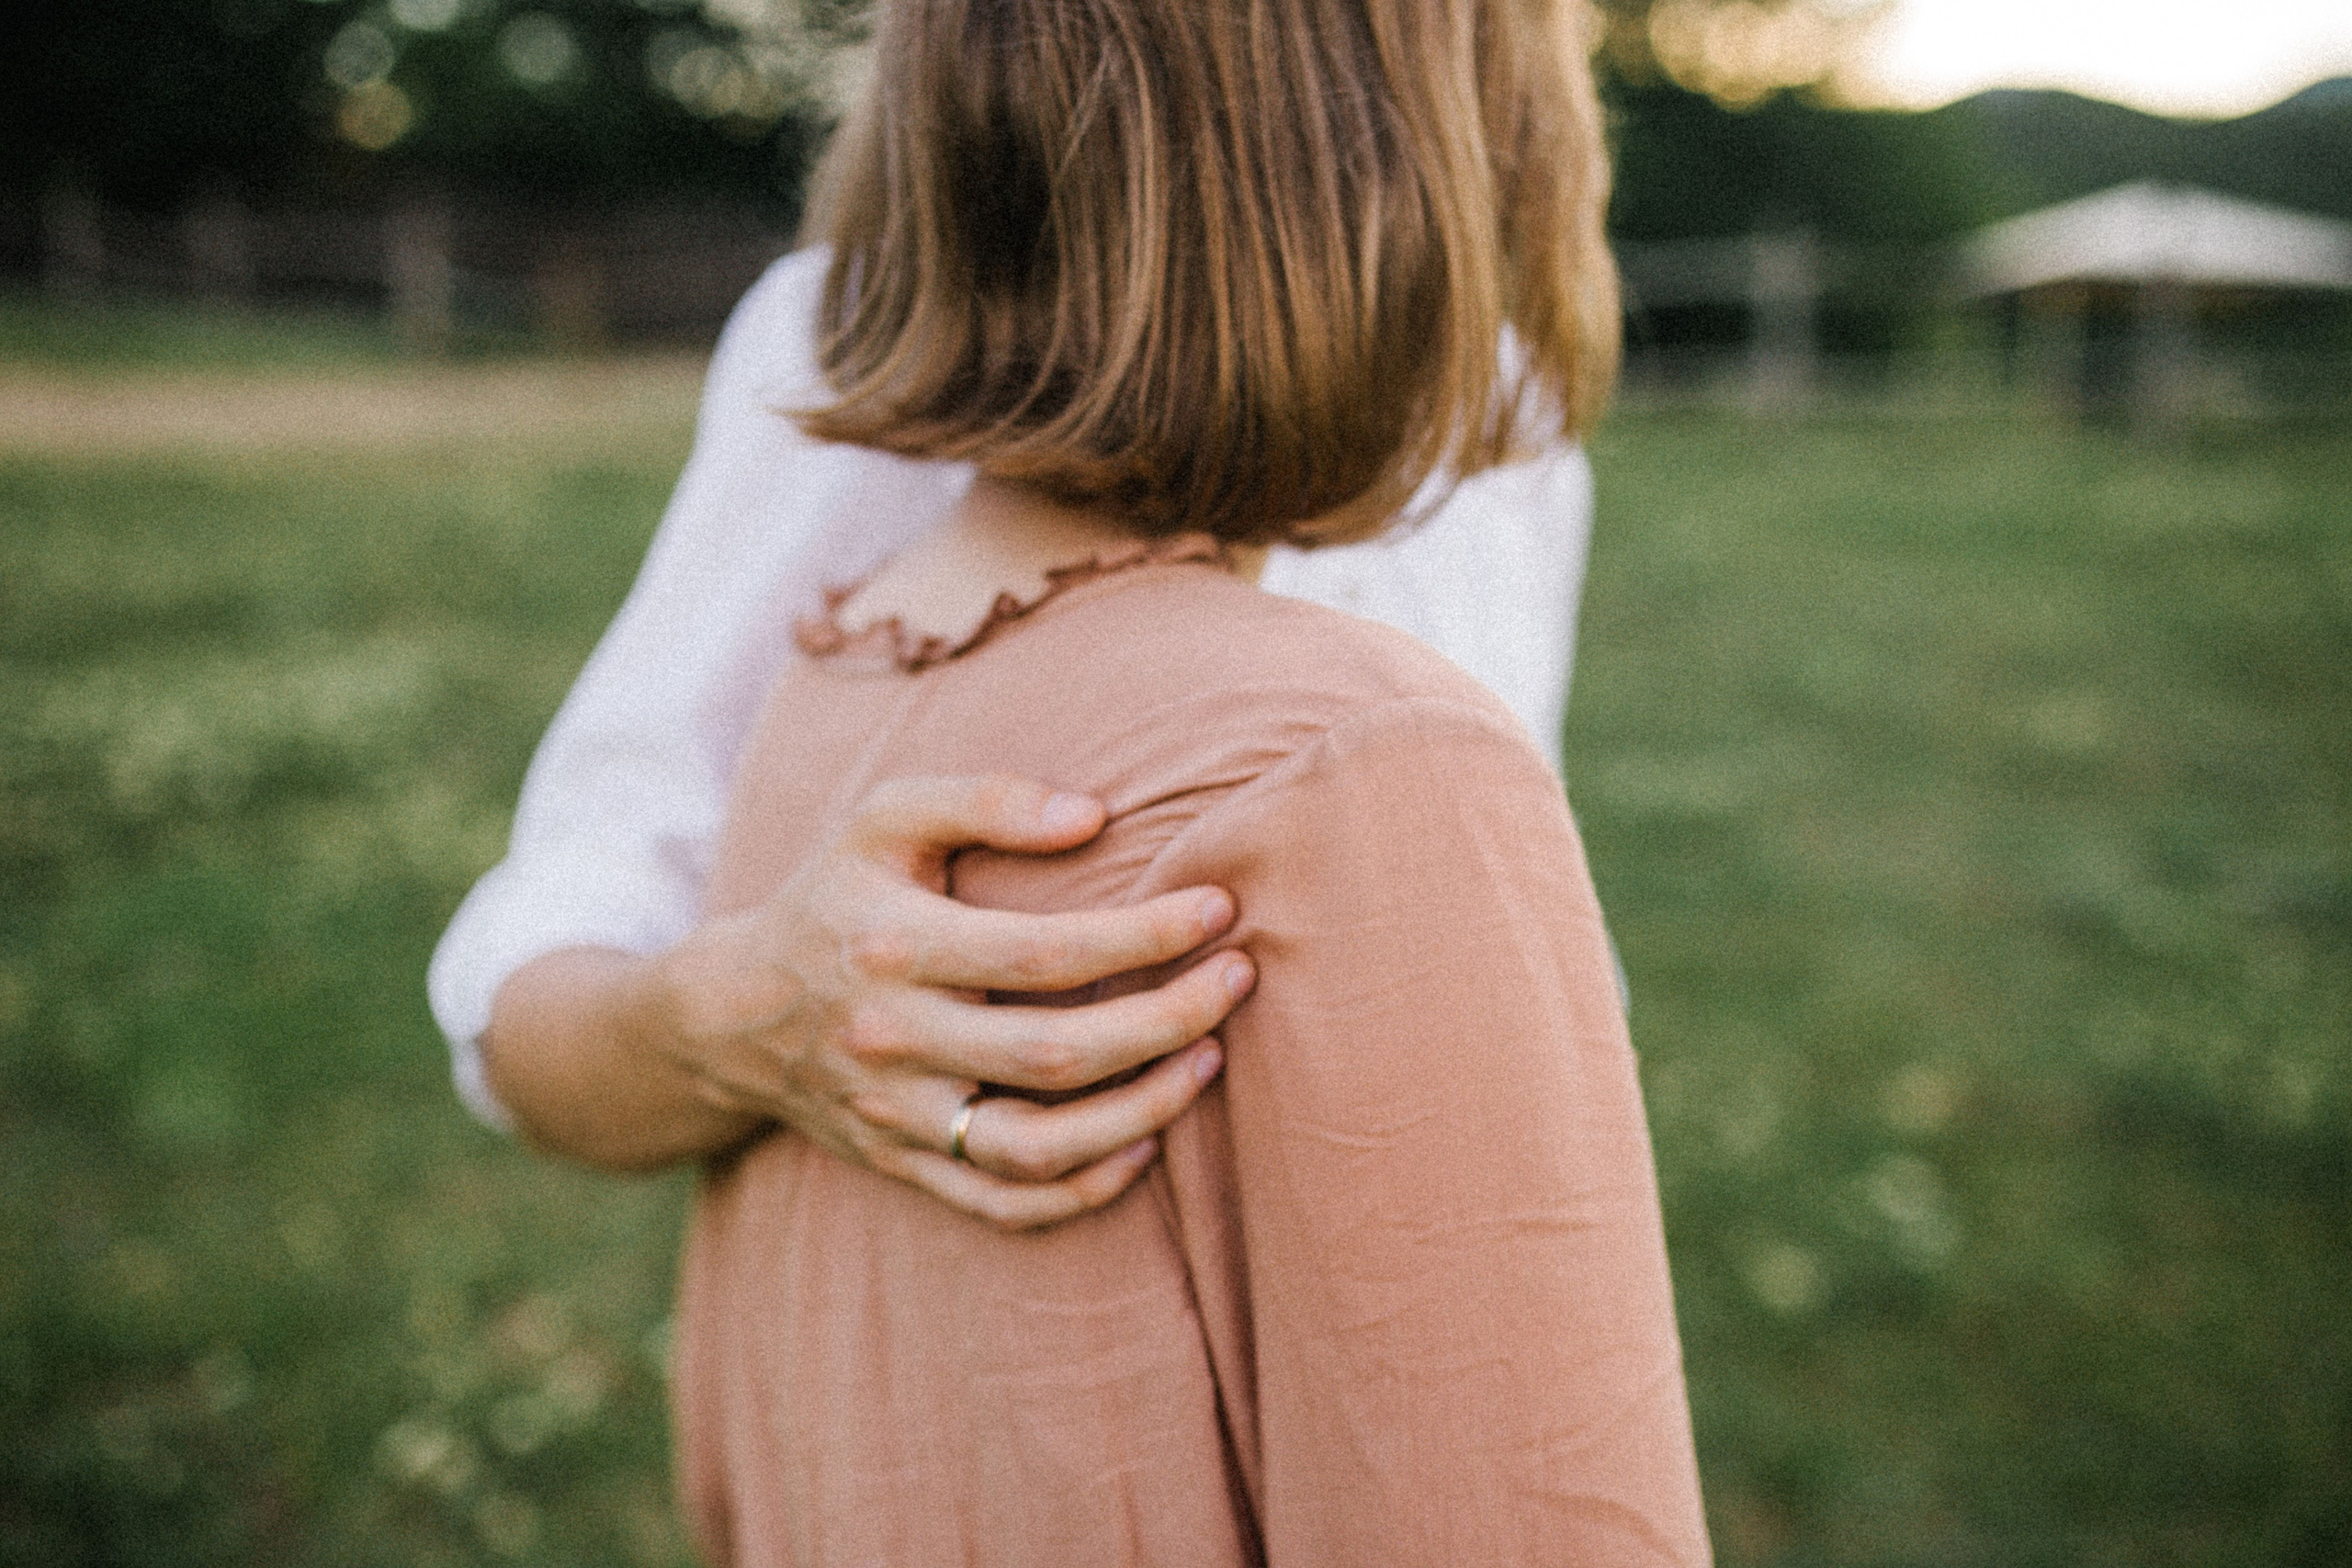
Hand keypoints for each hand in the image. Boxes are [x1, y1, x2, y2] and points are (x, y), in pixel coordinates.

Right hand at [647, 775, 1253, 1227]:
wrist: (731, 1012)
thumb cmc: (836, 895)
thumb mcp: (886, 819)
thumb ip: (985, 800)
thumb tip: (1092, 815)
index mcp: (897, 947)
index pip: (1042, 953)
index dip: (1142, 935)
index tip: (1216, 910)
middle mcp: (895, 1041)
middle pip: (1054, 1055)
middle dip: (1165, 1021)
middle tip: (1238, 981)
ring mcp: (898, 1116)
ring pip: (1035, 1145)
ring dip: (1139, 1112)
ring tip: (1208, 1060)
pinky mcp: (903, 1165)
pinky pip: (1002, 1202)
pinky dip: (1081, 1190)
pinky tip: (1144, 1145)